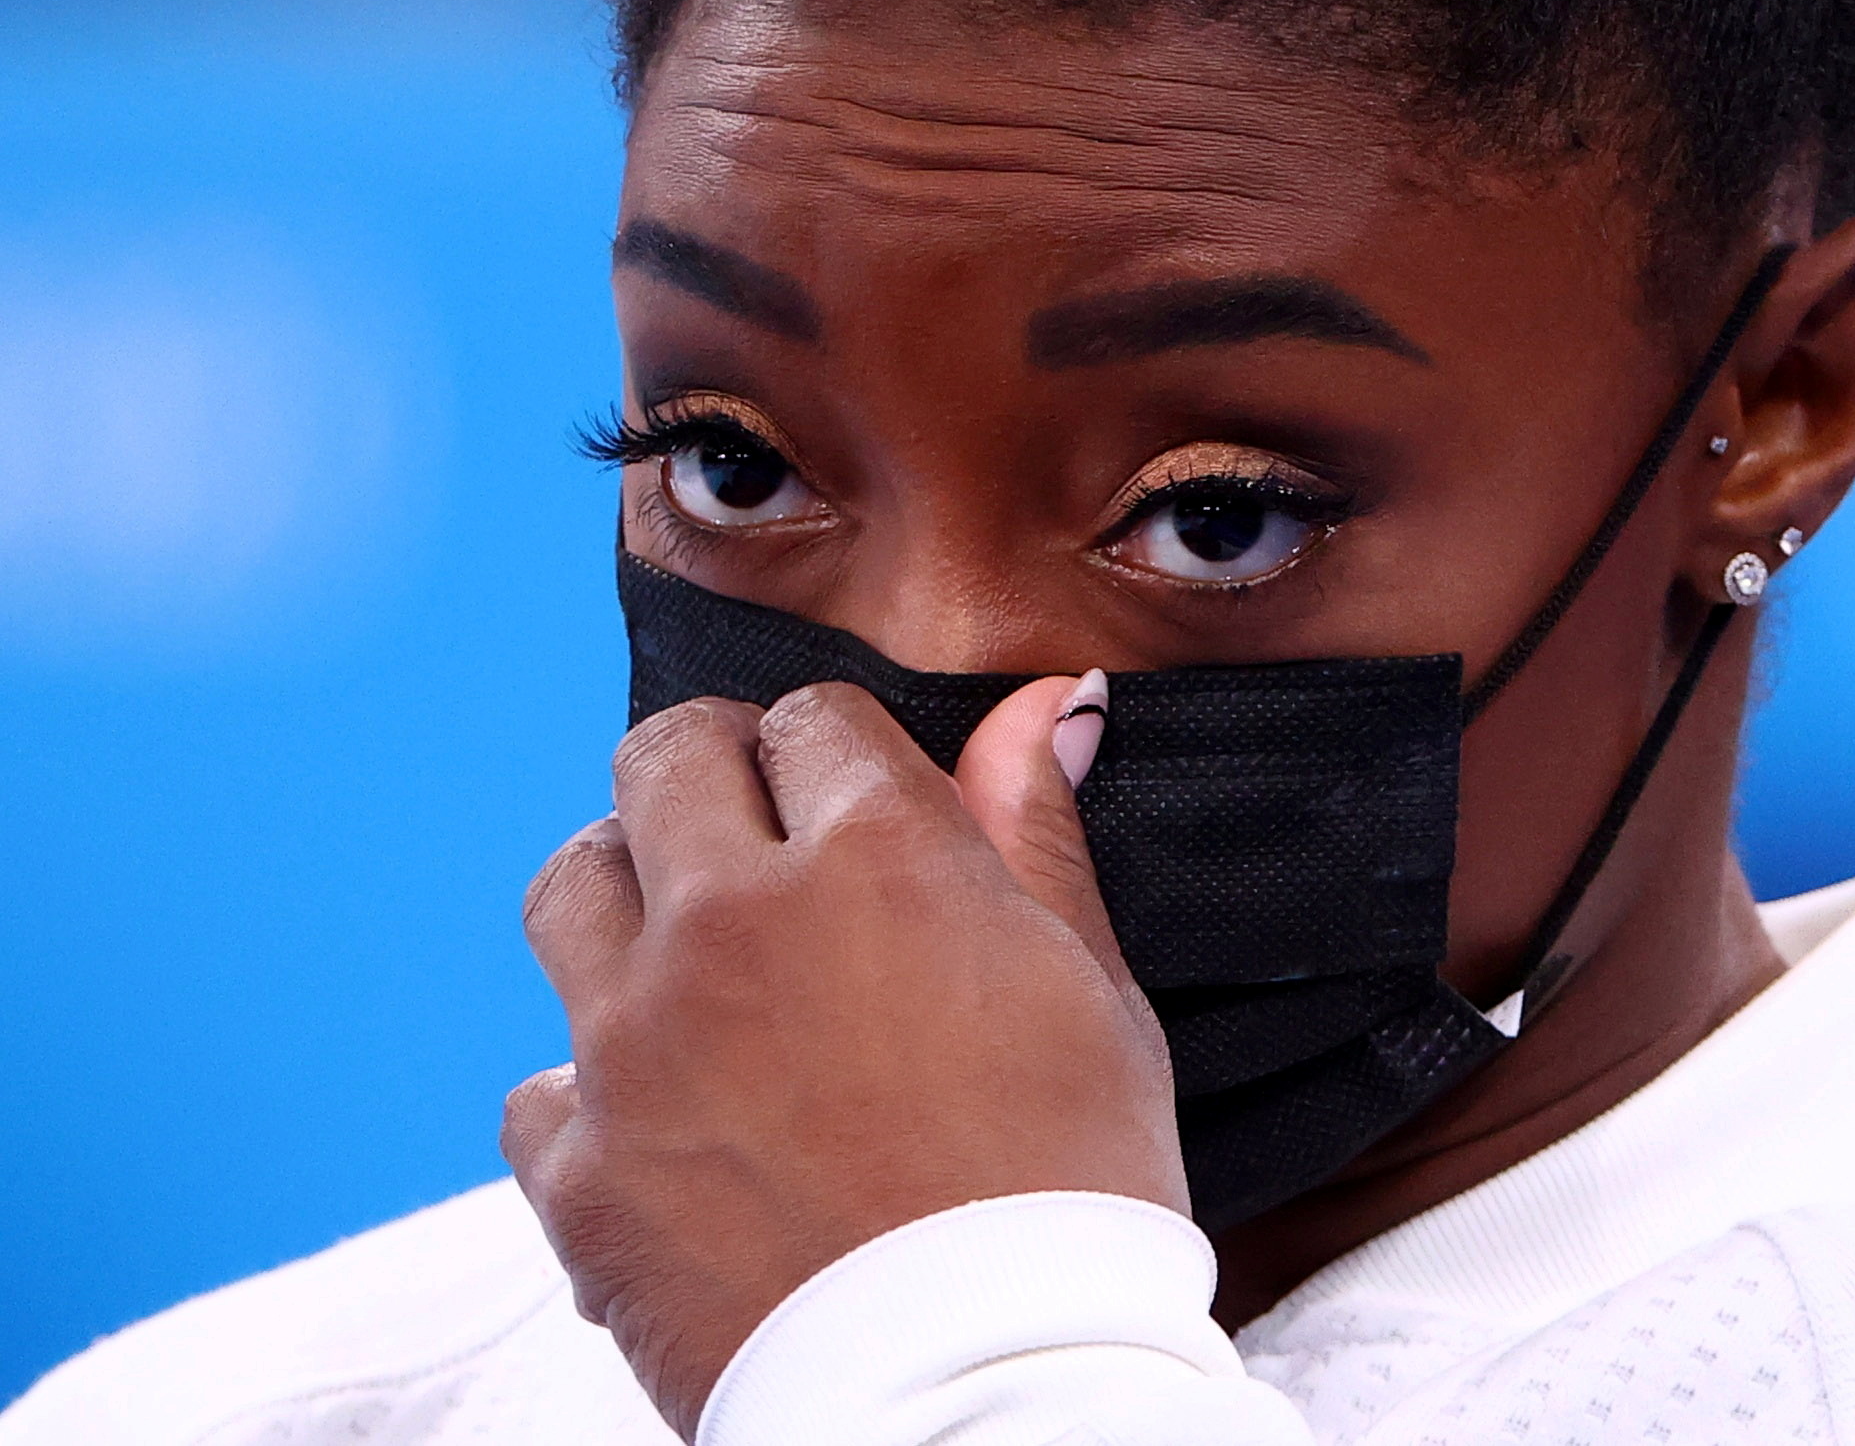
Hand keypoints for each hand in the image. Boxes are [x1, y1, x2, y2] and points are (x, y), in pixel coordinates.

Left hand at [501, 679, 1184, 1437]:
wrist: (989, 1398)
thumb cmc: (1068, 1194)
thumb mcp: (1087, 994)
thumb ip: (1037, 833)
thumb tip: (1051, 704)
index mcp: (878, 861)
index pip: (811, 720)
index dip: (837, 753)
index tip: (851, 801)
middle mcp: (735, 924)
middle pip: (664, 759)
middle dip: (714, 775)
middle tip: (756, 838)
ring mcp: (636, 1046)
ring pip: (570, 886)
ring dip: (626, 894)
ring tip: (686, 952)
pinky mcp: (579, 1172)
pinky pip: (540, 1084)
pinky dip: (592, 1092)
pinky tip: (661, 1124)